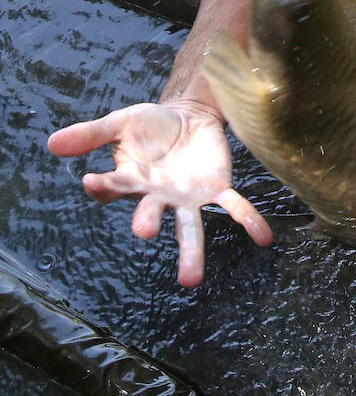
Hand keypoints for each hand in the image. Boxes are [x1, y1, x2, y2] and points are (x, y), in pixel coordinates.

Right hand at [47, 101, 272, 285]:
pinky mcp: (216, 189)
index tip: (92, 181)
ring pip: (191, 227)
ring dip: (192, 251)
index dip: (103, 185)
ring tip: (191, 280)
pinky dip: (249, 221)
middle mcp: (158, 198)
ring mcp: (188, 199)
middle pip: (151, 216)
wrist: (188, 115)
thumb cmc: (150, 124)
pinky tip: (264, 238)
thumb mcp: (120, 122)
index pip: (112, 187)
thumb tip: (51, 143)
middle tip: (143, 232)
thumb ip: (91, 134)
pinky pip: (234, 207)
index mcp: (130, 181)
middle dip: (148, 223)